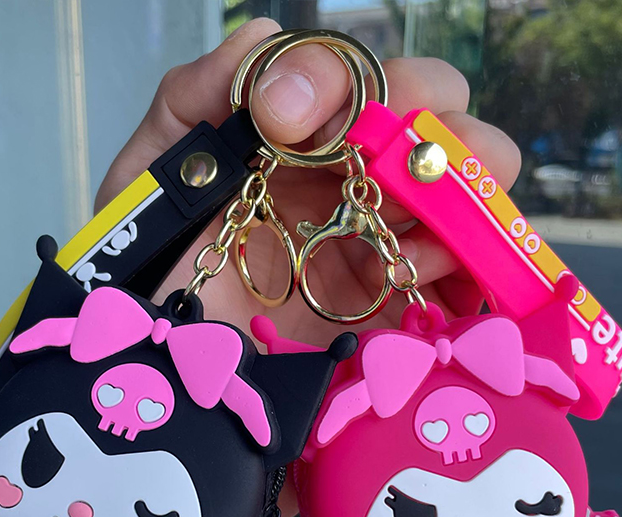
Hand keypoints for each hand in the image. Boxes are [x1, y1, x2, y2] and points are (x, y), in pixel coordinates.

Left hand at [96, 17, 520, 342]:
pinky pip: (462, 281)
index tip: (293, 125)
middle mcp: (350, 185)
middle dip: (440, 135)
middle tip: (395, 169)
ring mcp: (377, 247)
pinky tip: (429, 272)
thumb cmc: (150, 268)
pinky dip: (471, 267)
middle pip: (440, 129)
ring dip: (462, 198)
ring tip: (412, 227)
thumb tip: (266, 45)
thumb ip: (196, 96)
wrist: (159, 366)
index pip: (366, 81)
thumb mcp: (153, 175)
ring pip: (467, 198)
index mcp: (301, 143)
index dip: (352, 85)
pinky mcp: (392, 311)